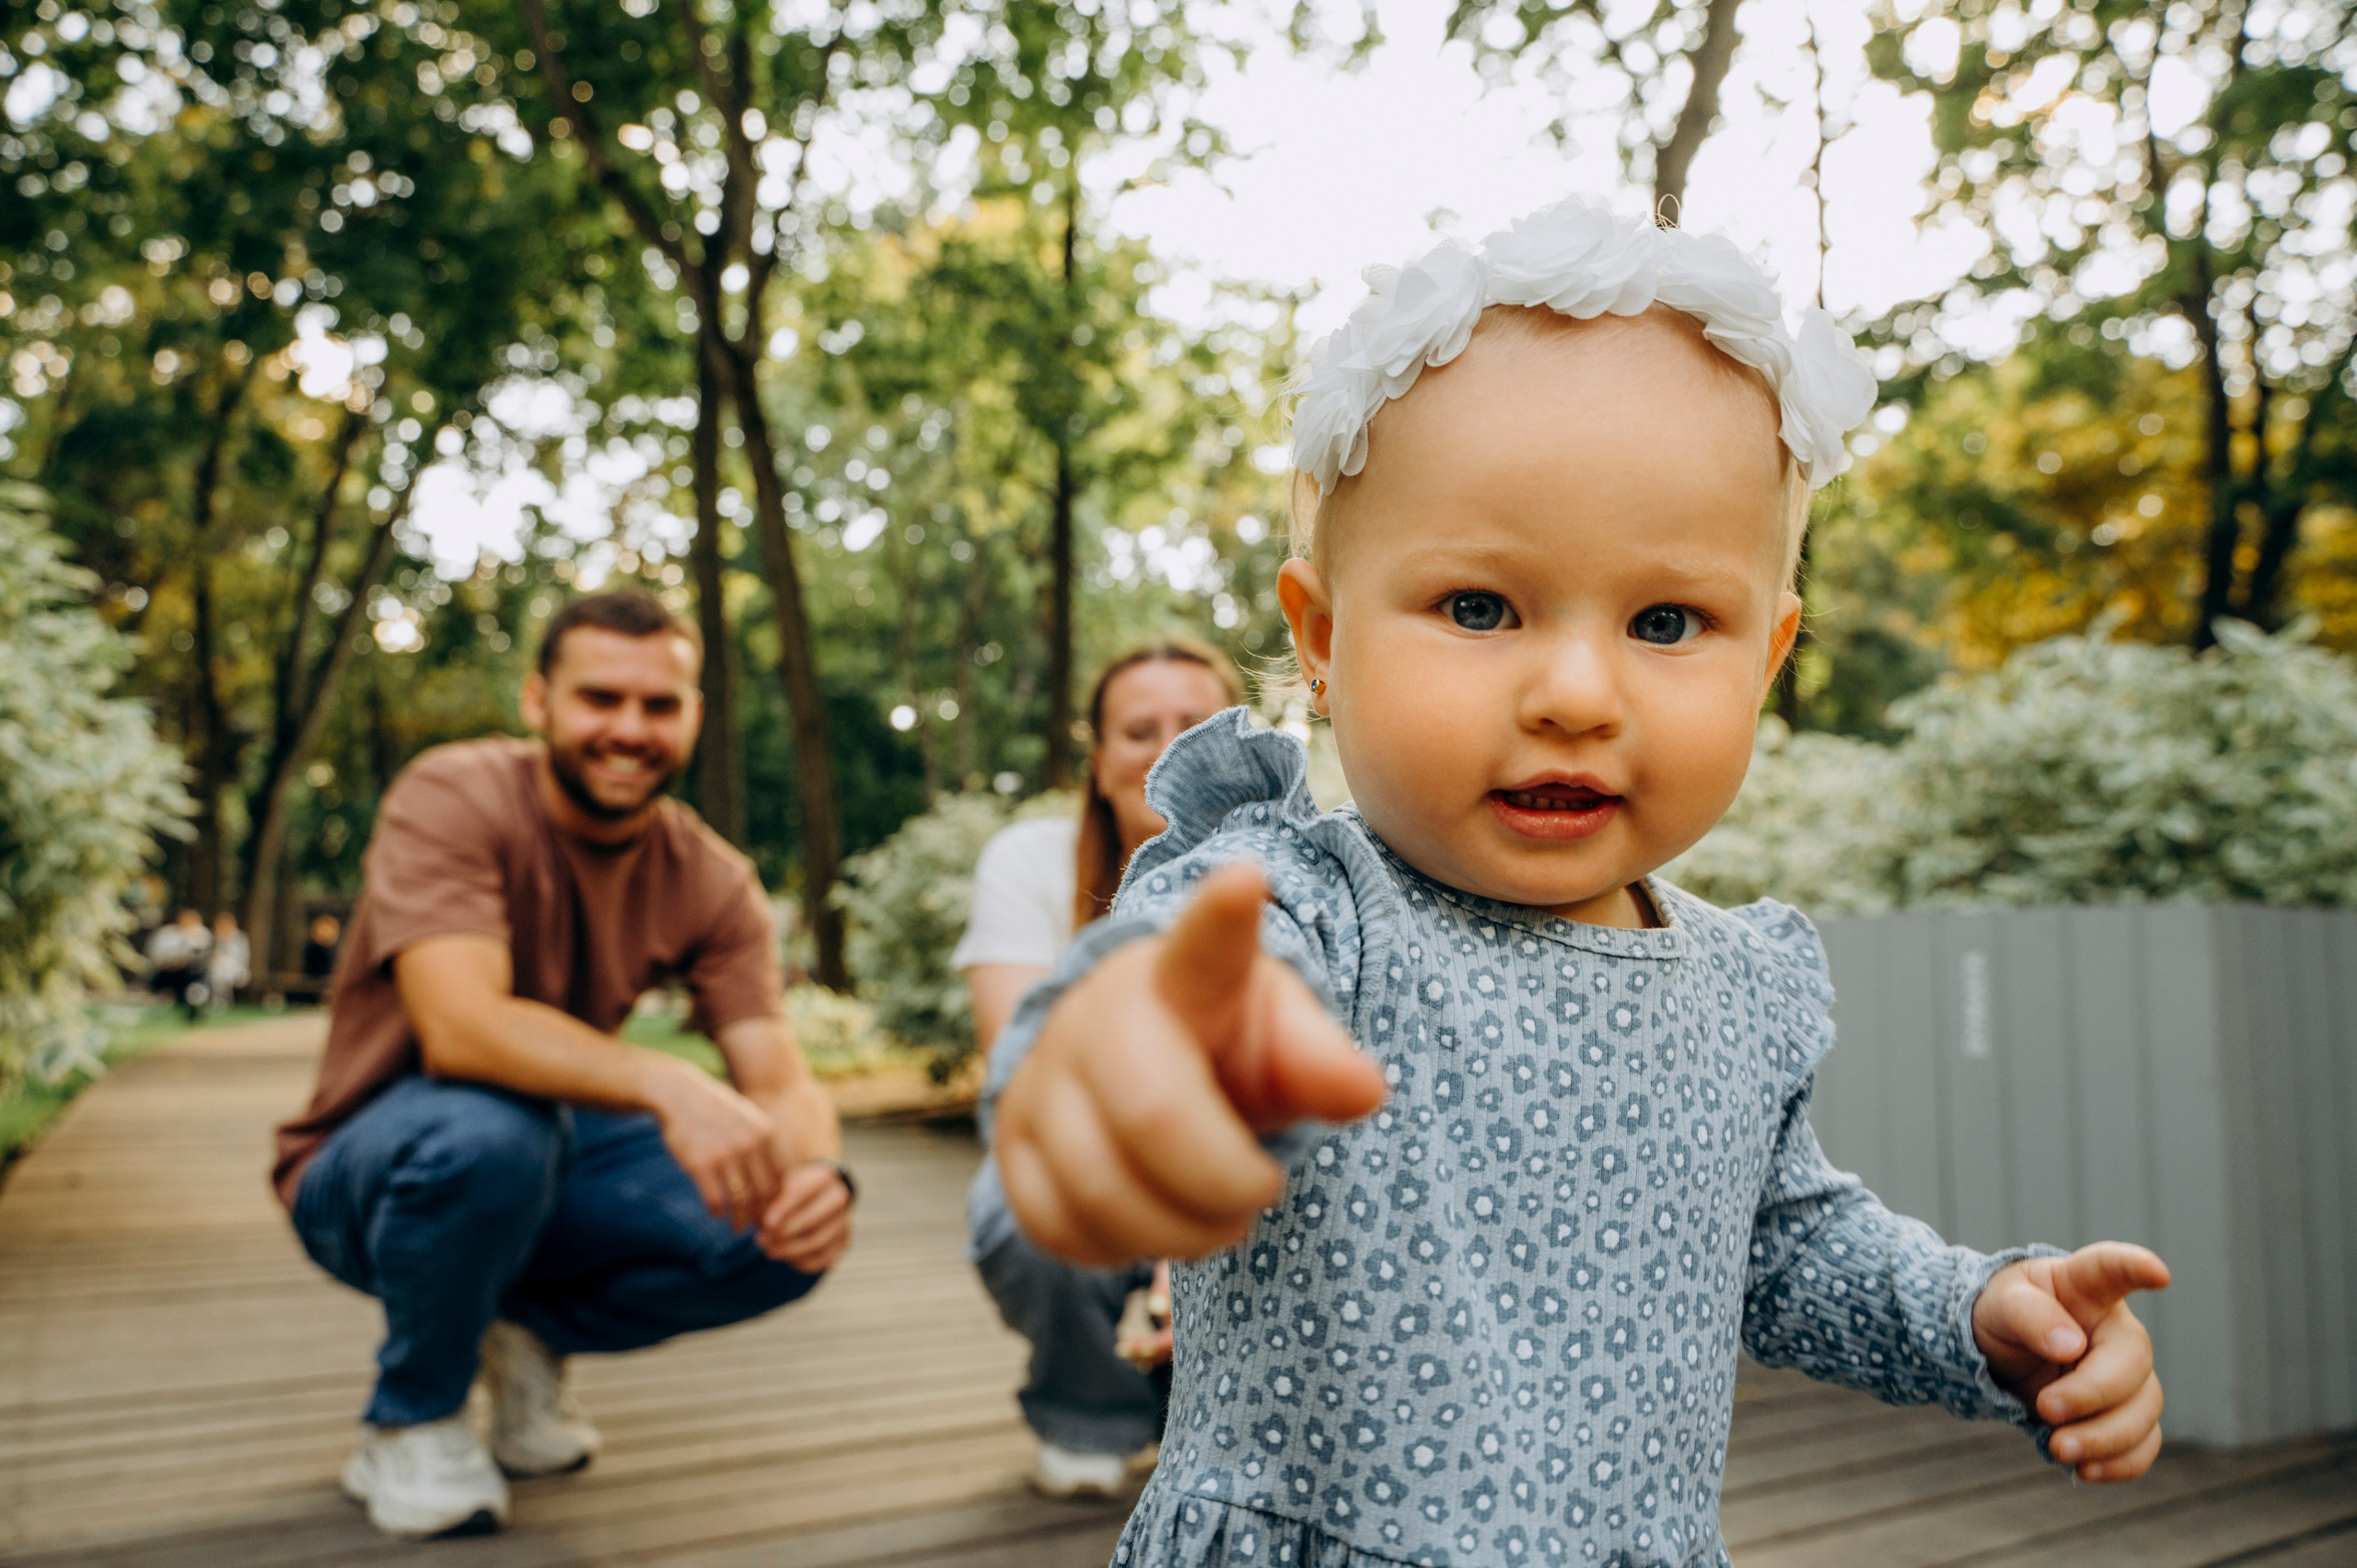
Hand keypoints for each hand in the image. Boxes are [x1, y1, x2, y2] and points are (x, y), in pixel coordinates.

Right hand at [645, 1056, 780, 1230]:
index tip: (773, 1214)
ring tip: (738, 1228)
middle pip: (763, 1193)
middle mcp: (749, 1145)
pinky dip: (717, 1211)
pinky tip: (717, 1213)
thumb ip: (764, 1147)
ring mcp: (725, 1155)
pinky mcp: (701, 1164)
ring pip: (740, 1200)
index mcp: (766, 1134)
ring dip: (739, 1220)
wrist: (680, 1094)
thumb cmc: (717, 1111)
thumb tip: (777, 1184)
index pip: (780, 1178)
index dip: (778, 1202)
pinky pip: (714, 1199)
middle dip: (762, 1215)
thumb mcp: (749, 1120)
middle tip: (759, 1229)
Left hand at [757, 1161, 853, 1271]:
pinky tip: (788, 1258)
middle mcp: (837, 1197)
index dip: (783, 1210)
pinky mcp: (844, 1240)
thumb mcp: (777, 1183)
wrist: (815, 1192)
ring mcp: (843, 1220)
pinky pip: (825, 1258)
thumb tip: (757, 1219)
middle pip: (811, 1221)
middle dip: (783, 1235)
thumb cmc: (788, 1187)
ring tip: (770, 1251)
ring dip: (790, 1250)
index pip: (801, 1193)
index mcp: (822, 1177)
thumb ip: (767, 1198)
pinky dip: (804, 1261)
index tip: (766, 1223)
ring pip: (817, 1242)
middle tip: (761, 1240)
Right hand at [996, 861, 1387, 1266]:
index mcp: (1184, 974)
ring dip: (1179, 1232)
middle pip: (1153, 1114)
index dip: (1222, 917)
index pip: (1204, 943)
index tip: (1248, 881)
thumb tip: (1365, 1091)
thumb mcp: (1280, 1039)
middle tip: (1260, 1191)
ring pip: (1099, 1189)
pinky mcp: (1009, 1141)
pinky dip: (1118, 1248)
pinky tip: (1153, 1221)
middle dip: (1223, 1183)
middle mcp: (1098, 1014)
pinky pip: (1056, 1225)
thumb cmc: (1225, 1045)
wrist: (1136, 1067)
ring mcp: (1043, 1076)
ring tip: (1217, 1216)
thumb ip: (1319, 1061)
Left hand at [1972, 1241, 2171, 1481]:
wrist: (2000, 1352)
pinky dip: (2120, 1464)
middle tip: (2046, 1409)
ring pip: (2145, 1410)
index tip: (2158, 1272)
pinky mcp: (2121, 1415)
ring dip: (2106, 1437)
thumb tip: (2070, 1345)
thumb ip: (2029, 1316)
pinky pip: (2143, 1444)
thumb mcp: (1999, 1304)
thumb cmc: (2003, 1314)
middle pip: (2132, 1364)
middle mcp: (2115, 1331)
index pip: (2112, 1268)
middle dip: (2093, 1395)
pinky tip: (2086, 1472)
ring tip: (2058, 1449)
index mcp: (2084, 1287)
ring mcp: (2125, 1375)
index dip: (2136, 1267)